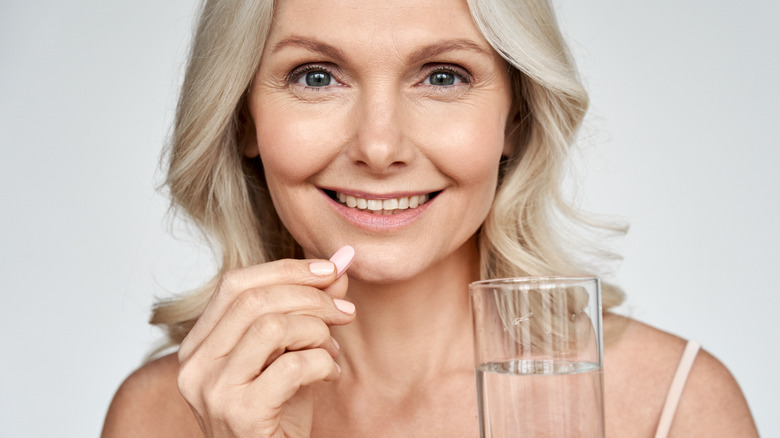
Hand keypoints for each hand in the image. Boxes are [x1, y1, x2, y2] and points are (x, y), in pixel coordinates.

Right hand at [177, 246, 355, 436]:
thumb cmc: (276, 414)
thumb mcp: (289, 353)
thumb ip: (305, 310)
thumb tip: (339, 265)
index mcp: (198, 346)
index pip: (235, 284)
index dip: (286, 270)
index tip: (329, 270)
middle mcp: (195, 366)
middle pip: (254, 300)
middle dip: (310, 297)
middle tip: (345, 312)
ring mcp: (214, 392)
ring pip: (272, 327)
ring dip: (317, 331)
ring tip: (332, 350)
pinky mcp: (241, 415)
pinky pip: (293, 366)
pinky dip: (323, 363)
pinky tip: (330, 375)